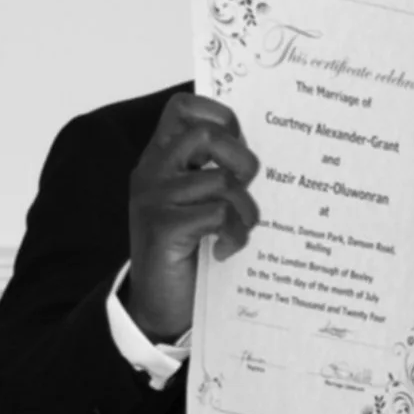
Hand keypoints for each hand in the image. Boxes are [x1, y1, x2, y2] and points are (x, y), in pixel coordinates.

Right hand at [124, 90, 260, 340]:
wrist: (159, 307)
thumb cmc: (189, 252)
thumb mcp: (199, 203)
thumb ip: (216, 172)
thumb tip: (261, 153)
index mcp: (162, 158)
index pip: (183, 107)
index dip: (219, 115)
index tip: (237, 142)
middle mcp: (153, 171)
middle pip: (207, 136)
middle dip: (241, 159)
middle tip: (248, 186)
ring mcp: (154, 199)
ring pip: (221, 181)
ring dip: (245, 209)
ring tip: (240, 230)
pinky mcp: (162, 228)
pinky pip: (217, 215)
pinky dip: (234, 234)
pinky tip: (226, 249)